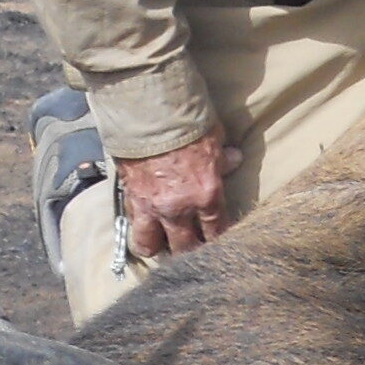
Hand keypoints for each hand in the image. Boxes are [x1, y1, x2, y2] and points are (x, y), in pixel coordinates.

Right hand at [116, 132, 231, 260]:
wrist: (148, 112)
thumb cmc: (186, 123)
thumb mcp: (214, 139)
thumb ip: (223, 158)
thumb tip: (234, 159)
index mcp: (207, 196)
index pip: (216, 232)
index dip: (218, 241)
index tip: (217, 243)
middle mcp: (179, 209)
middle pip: (185, 248)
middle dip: (190, 251)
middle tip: (191, 248)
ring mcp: (152, 207)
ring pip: (151, 246)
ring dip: (156, 247)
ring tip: (161, 243)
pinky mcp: (130, 199)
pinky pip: (132, 225)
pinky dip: (137, 228)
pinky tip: (142, 226)